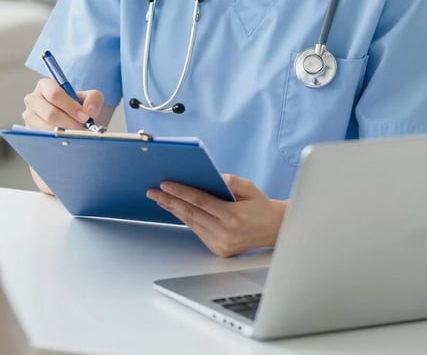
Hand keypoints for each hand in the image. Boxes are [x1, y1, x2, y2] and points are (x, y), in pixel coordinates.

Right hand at [22, 78, 104, 194]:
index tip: (85, 117)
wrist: (71, 122)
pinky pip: (42, 140)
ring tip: (78, 138)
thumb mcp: (89, 97)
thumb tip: (90, 111)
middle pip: (49, 113)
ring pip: (45, 129)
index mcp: (45, 86)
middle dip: (69, 123)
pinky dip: (56, 143)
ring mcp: (29, 118)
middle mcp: (33, 100)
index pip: (54, 94)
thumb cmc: (77, 107)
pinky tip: (68, 144)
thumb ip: (93, 99)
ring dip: (63, 135)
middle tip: (84, 130)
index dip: (70, 106)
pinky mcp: (29, 134)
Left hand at [146, 174, 287, 256]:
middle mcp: (226, 232)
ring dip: (174, 210)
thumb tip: (212, 177)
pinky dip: (186, 219)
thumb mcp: (249, 187)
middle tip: (153, 192)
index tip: (165, 184)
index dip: (180, 192)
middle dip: (169, 201)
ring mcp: (221, 244)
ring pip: (191, 223)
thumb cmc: (260, 205)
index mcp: (233, 216)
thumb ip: (231, 181)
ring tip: (160, 199)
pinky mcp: (219, 250)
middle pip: (191, 213)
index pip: (200, 201)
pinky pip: (197, 231)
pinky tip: (176, 209)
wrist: (274, 229)